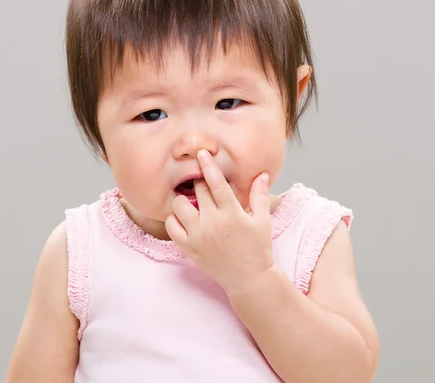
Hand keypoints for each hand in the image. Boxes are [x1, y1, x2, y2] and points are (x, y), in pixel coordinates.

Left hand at [165, 149, 273, 294]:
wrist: (249, 280)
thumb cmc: (258, 248)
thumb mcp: (263, 220)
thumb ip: (260, 195)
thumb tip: (263, 173)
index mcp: (232, 214)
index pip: (217, 183)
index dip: (208, 166)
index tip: (201, 153)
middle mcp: (213, 223)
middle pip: (198, 190)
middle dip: (199, 182)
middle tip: (202, 183)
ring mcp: (198, 236)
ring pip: (180, 206)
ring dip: (184, 199)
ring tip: (193, 202)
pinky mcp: (189, 248)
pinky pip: (171, 226)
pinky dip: (174, 218)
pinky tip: (184, 218)